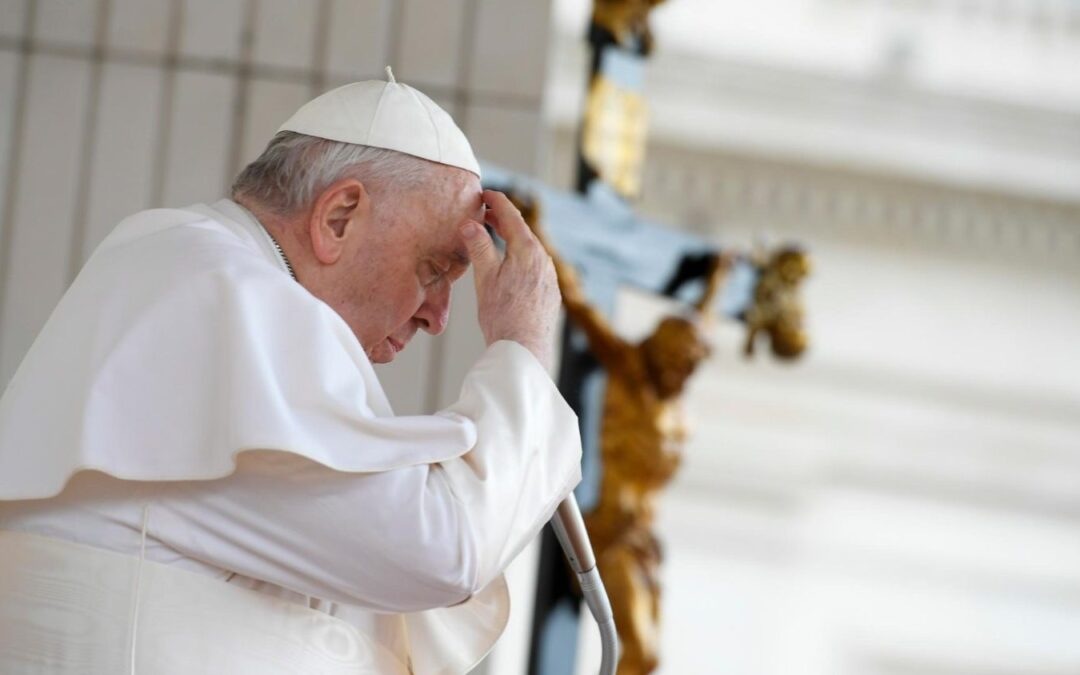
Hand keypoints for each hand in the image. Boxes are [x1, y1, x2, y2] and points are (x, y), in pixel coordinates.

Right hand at [460, 190, 560, 369]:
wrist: (524, 349)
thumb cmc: (501, 316)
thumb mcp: (485, 278)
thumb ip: (479, 248)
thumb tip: (470, 224)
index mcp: (527, 251)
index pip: (512, 216)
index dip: (497, 202)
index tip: (486, 194)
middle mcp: (543, 260)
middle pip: (522, 231)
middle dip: (504, 220)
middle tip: (487, 214)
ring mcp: (550, 277)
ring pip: (530, 250)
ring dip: (513, 240)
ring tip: (496, 238)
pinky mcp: (550, 293)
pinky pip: (536, 267)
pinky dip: (521, 259)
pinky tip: (511, 268)